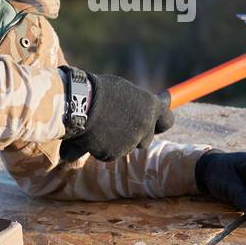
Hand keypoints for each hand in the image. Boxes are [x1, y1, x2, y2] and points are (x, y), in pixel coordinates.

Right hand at [59, 71, 174, 162]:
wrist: (77, 103)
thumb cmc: (99, 91)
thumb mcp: (125, 91)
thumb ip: (139, 104)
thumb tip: (152, 106)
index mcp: (151, 107)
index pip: (168, 121)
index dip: (160, 123)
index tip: (156, 122)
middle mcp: (145, 126)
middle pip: (147, 139)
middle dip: (135, 134)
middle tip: (119, 123)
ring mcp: (130, 142)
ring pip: (127, 147)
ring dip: (118, 140)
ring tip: (101, 124)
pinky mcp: (113, 153)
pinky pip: (110, 153)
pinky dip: (103, 146)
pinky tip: (93, 133)